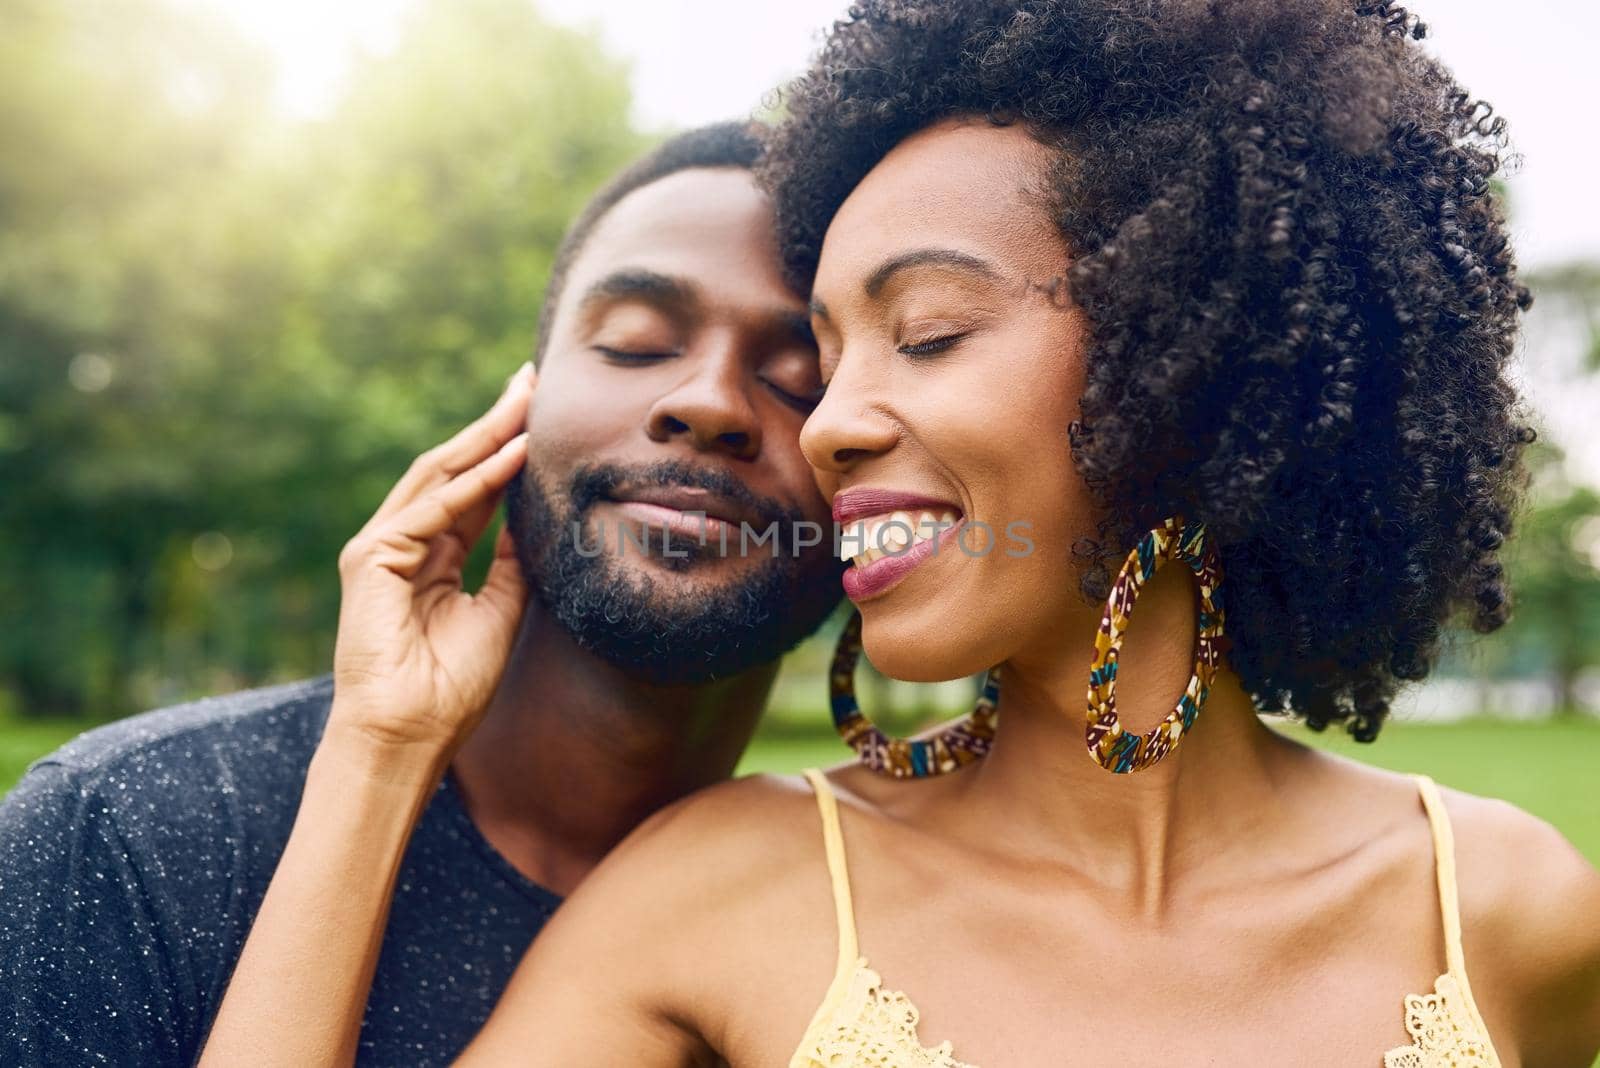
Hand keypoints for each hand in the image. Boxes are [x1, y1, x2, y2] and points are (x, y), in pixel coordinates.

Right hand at [326, 362, 536, 768]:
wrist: (409, 738)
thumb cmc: (451, 689)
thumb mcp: (499, 611)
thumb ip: (511, 561)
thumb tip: (535, 519)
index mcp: (429, 558)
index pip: (472, 490)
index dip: (506, 450)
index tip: (539, 413)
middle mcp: (401, 544)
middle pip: (454, 468)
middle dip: (494, 423)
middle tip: (530, 378)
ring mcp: (380, 548)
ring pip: (440, 475)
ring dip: (486, 435)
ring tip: (526, 398)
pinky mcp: (369, 558)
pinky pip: (433, 508)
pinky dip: (476, 480)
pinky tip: (513, 454)